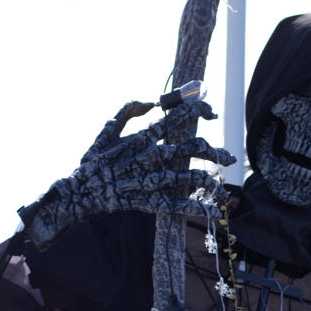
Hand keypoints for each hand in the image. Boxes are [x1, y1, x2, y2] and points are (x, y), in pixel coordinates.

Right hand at [19, 98, 235, 247]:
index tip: (210, 110)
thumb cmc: (94, 160)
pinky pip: (174, 204)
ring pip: (187, 177)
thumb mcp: (107, 130)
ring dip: (209, 180)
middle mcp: (149, 158)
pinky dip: (193, 207)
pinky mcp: (147, 202)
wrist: (80, 192)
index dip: (196, 110)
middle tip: (230, 156)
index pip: (175, 118)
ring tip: (222, 185)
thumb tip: (149, 100)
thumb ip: (127, 112)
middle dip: (214, 151)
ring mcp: (150, 181)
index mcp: (141, 138)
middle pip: (190, 149)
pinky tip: (209, 209)